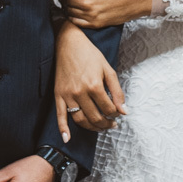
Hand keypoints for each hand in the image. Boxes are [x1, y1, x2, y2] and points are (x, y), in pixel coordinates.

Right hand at [54, 21, 125, 135]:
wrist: (68, 43)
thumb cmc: (90, 54)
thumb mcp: (108, 69)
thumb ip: (117, 91)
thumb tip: (124, 111)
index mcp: (95, 85)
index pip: (108, 109)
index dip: (116, 113)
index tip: (118, 113)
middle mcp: (80, 92)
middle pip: (95, 117)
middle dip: (106, 123)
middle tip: (112, 124)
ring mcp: (68, 95)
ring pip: (80, 120)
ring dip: (91, 128)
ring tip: (99, 127)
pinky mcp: (58, 94)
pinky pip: (60, 115)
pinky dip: (63, 128)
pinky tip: (67, 138)